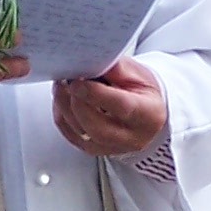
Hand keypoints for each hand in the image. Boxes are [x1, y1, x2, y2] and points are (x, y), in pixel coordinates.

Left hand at [53, 56, 167, 157]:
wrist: (146, 111)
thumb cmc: (142, 91)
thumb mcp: (137, 73)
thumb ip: (114, 68)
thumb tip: (89, 61)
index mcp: (148, 115)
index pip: (122, 106)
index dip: (96, 94)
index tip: (79, 80)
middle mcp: (132, 137)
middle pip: (96, 127)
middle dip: (76, 102)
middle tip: (67, 81)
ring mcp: (111, 147)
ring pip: (79, 132)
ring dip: (64, 106)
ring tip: (62, 85)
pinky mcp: (94, 150)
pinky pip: (70, 135)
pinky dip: (62, 115)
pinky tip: (64, 99)